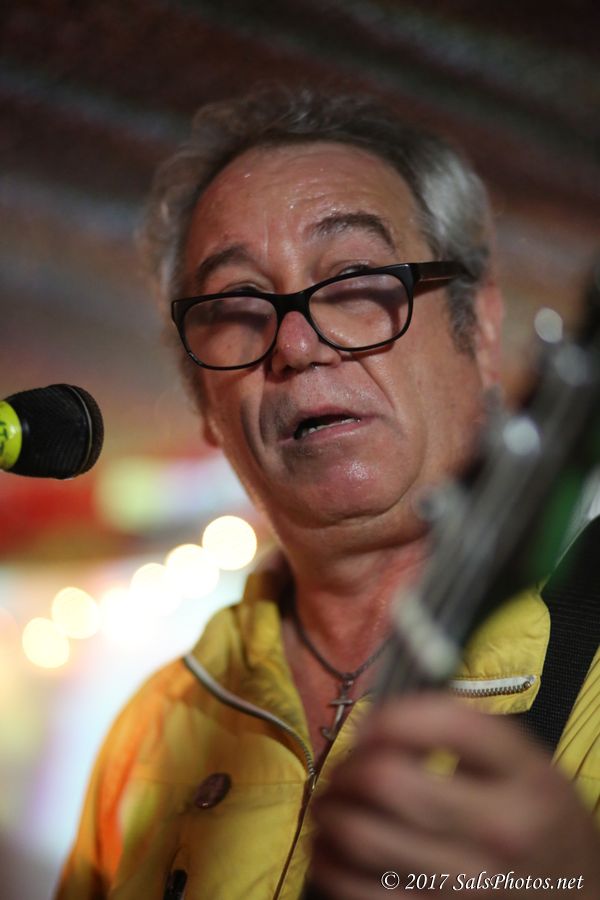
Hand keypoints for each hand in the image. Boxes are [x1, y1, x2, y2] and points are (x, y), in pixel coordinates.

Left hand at [309, 693, 599, 897]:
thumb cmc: (541, 827)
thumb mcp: (528, 769)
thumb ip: (465, 734)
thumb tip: (378, 718)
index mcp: (526, 781)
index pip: (445, 724)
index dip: (390, 715)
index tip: (373, 724)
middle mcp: (499, 833)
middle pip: (386, 780)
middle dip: (349, 766)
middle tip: (346, 768)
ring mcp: (466, 888)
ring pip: (359, 835)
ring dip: (330, 812)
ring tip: (333, 804)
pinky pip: (355, 891)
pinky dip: (329, 863)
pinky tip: (334, 849)